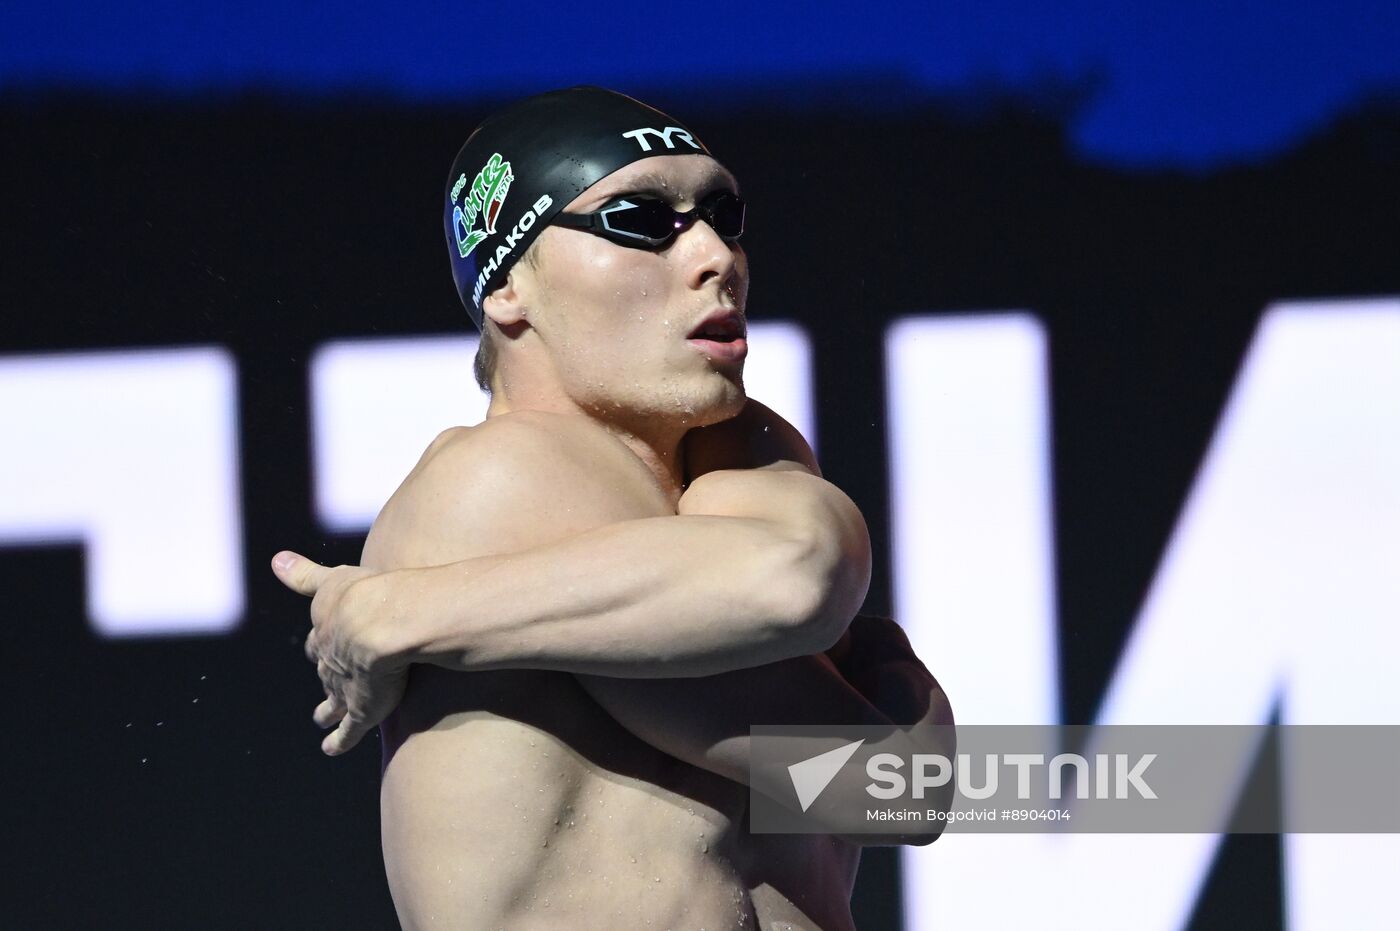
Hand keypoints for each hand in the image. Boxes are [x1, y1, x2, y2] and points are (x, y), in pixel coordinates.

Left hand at [270, 551, 410, 755]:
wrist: (381, 623)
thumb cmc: (364, 594)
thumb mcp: (331, 579)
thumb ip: (304, 574)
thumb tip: (276, 559)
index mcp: (327, 631)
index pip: (319, 641)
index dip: (319, 644)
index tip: (316, 648)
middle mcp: (331, 661)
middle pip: (324, 671)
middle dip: (324, 676)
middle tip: (324, 682)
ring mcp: (345, 688)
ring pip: (332, 703)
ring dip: (327, 711)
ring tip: (321, 719)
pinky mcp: (362, 710)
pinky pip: (347, 732)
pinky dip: (338, 741)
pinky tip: (330, 750)